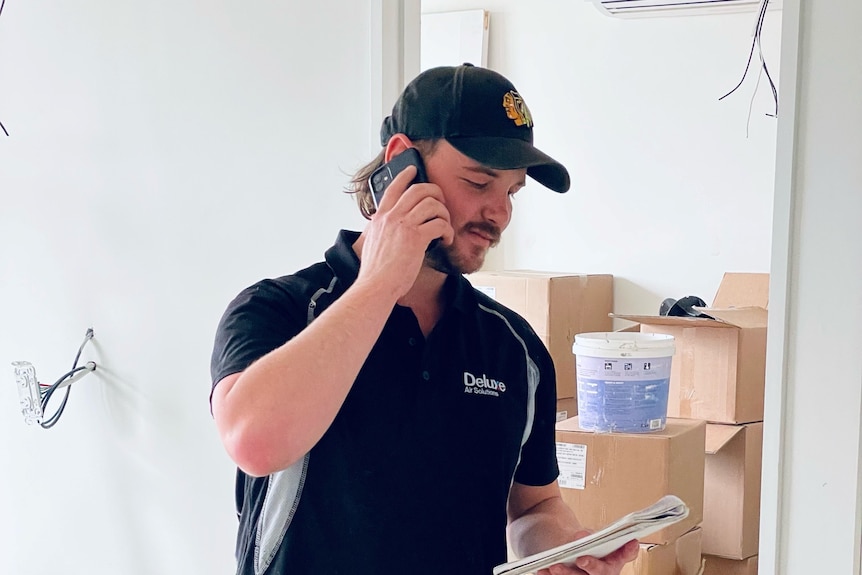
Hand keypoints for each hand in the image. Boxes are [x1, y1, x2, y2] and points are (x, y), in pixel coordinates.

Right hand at [359, 165, 453, 295]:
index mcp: (380, 218)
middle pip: (418, 190)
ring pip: (431, 204)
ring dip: (444, 213)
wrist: (375, 286)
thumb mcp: (371, 243)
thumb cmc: (375, 272)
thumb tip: (384, 229)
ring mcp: (404, 226)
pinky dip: (447, 231)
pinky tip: (446, 239)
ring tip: (445, 225)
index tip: (414, 170)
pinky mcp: (416, 238)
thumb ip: (380, 231)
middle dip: (435, 192)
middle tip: (441, 201)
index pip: (392, 188)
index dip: (405, 176)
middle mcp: (391, 217)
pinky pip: (439, 224)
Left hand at [537, 536, 638, 574]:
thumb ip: (587, 535)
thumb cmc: (588, 546)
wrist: (574, 554)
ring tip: (554, 567)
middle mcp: (605, 571)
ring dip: (566, 574)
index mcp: (614, 558)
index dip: (629, 550)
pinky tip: (542, 571)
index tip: (631, 542)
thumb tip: (581, 536)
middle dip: (592, 565)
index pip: (627, 553)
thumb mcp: (590, 536)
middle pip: (602, 572)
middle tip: (582, 558)